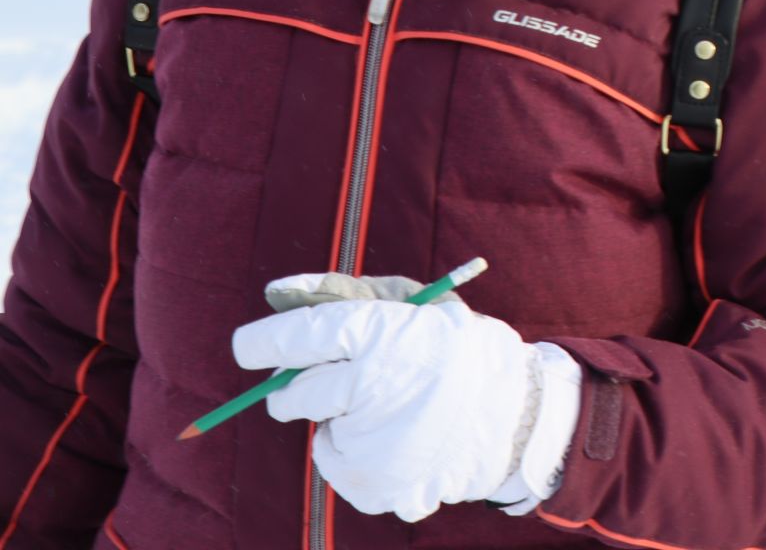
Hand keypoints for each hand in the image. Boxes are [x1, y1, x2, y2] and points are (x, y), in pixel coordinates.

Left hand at [232, 277, 579, 521]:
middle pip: (294, 393)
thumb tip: (275, 291)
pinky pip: (334, 461)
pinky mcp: (373, 481)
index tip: (246, 346)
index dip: (266, 341)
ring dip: (337, 418)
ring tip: (388, 409)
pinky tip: (395, 438)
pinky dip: (354, 450)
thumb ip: (345, 293)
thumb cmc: (452, 347)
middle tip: (331, 382)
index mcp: (386, 335)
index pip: (304, 335)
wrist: (511, 417)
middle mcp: (375, 387)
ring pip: (317, 429)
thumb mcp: (412, 304)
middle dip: (296, 388)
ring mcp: (374, 440)